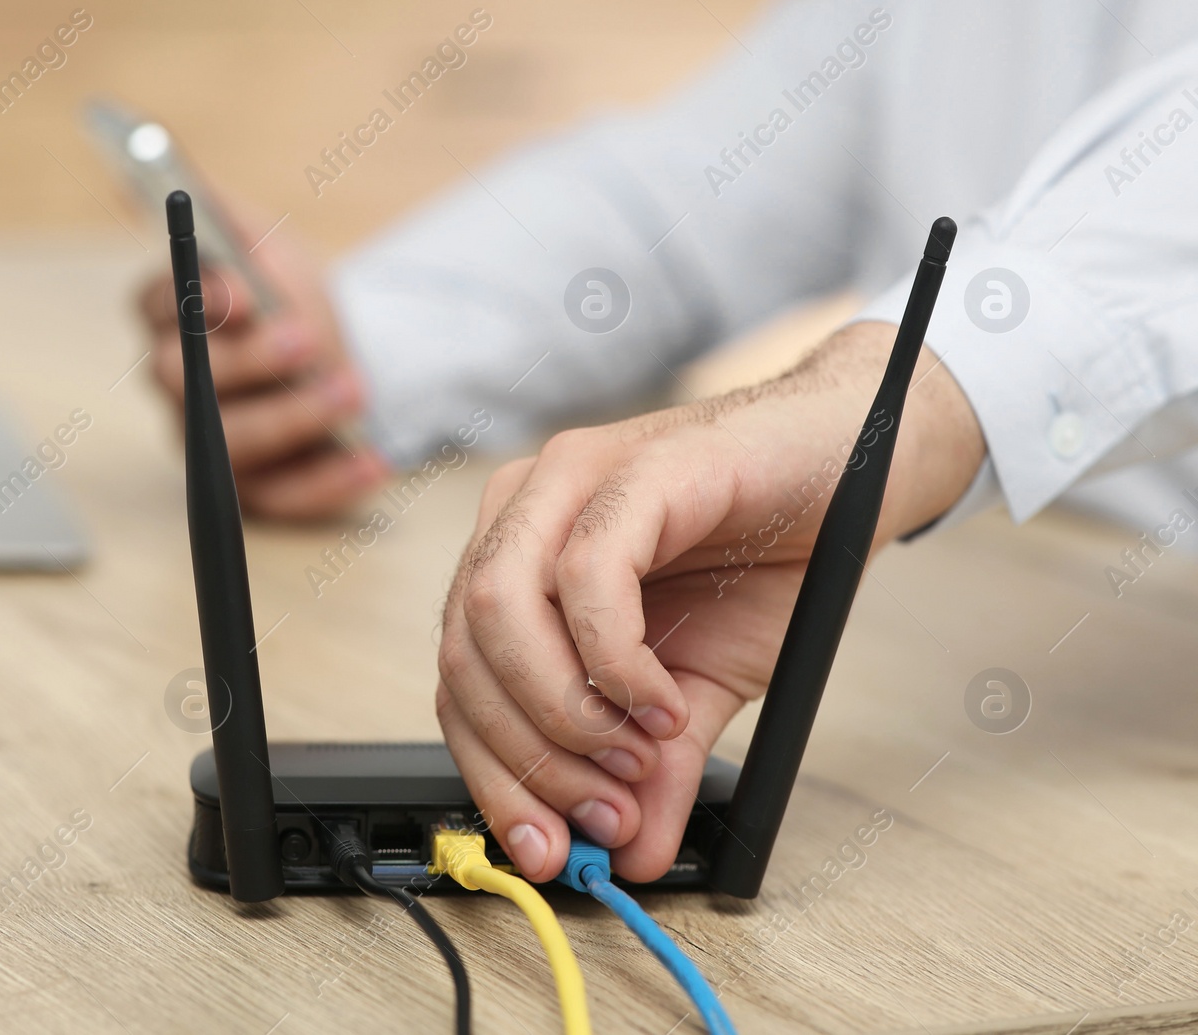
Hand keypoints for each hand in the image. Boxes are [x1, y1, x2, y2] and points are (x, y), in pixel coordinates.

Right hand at [136, 199, 388, 518]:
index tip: (238, 292)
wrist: (338, 361)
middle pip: (185, 382)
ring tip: (354, 391)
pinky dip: (330, 481)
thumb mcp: (263, 242)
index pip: (156, 306)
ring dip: (295, 418)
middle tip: (307, 338)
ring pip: (231, 444)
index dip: (191, 301)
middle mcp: (178, 386)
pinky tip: (375, 460)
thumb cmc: (286, 298)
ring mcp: (210, 444)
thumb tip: (164, 161)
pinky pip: (283, 497)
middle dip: (248, 361)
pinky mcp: (254, 489)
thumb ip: (220, 210)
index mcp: (170, 317)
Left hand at [436, 322, 985, 882]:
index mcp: (516, 560)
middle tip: (603, 814)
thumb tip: (633, 857)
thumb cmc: (767, 555)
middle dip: (526, 758)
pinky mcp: (637, 468)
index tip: (548, 849)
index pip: (459, 679)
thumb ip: (653, 767)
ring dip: (560, 711)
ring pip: (497, 608)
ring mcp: (571, 480)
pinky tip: (663, 702)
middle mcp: (522, 512)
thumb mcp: (697, 688)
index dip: (493, 774)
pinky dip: (616, 661)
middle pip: (462, 650)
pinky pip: (587, 576)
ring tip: (637, 757)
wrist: (862, 464)